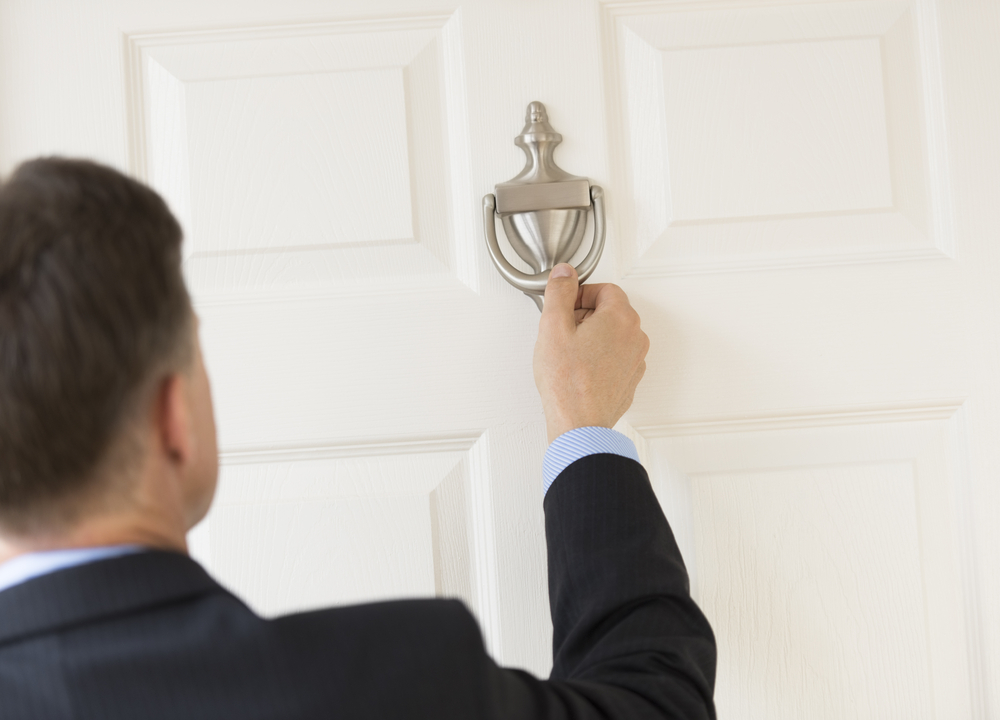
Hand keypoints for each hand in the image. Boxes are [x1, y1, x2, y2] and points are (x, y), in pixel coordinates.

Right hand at [533, 263, 648, 443]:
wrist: (579, 424)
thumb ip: (559, 292)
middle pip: (610, 310)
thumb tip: (564, 273)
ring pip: (613, 335)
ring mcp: (635, 361)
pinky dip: (598, 357)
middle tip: (562, 331)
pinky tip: (578, 371)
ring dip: (591, 337)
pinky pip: (615, 357)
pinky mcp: (629, 380)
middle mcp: (635, 337)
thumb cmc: (567, 382)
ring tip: (568, 354)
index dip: (579, 295)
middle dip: (584, 315)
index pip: (604, 289)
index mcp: (621, 318)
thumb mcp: (553, 327)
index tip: (564, 308)